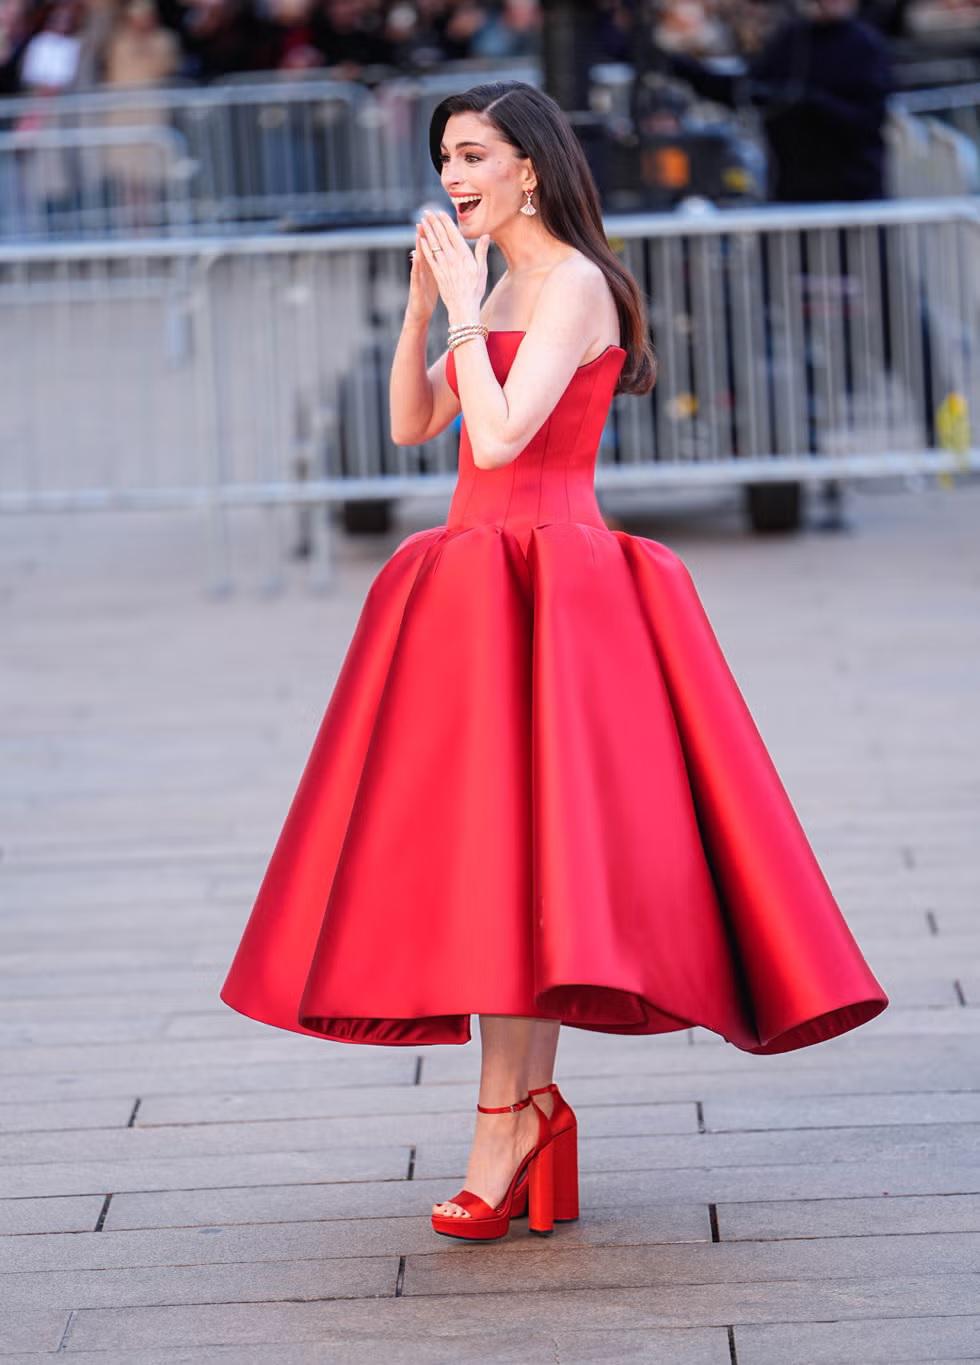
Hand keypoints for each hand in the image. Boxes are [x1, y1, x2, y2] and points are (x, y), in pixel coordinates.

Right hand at [406, 222, 438, 322]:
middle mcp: (425, 268)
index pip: (437, 246)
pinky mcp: (416, 285)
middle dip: (427, 232)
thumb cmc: (428, 295)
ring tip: (419, 230)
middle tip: (427, 216)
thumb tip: (453, 252)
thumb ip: (445, 264)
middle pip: (427, 248)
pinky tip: (416, 256)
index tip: (440, 218)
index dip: (438, 233)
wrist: (421, 311)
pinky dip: (416, 265)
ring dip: (419, 244)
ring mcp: (419, 276)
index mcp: (434, 265)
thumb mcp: (440, 277)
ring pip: (420, 257)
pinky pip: (416, 274)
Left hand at [416, 208, 489, 325]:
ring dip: (427, 231)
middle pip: (441, 236)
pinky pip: (429, 257)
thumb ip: (482, 251)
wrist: (464, 307)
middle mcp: (453, 258)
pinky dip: (425, 247)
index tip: (440, 212)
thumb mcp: (482, 270)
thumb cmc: (475, 290)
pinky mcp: (437, 273)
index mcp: (464, 255)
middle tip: (427, 211)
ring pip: (434, 244)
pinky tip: (421, 239)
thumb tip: (486, 235)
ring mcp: (443, 265)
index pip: (453, 234)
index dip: (446, 222)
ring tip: (422, 221)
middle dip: (433, 222)